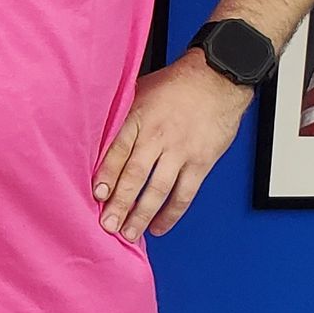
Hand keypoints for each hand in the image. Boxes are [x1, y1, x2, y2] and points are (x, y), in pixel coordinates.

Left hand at [93, 51, 252, 241]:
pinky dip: (171, 214)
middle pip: (135, 175)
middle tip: (107, 224)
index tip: (96, 195)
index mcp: (139, 118)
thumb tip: (95, 136)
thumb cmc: (176, 84)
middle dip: (119, 203)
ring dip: (142, 215)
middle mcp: (159, 136)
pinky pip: (184, 194)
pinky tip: (158, 227)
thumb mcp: (140, 91)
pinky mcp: (201, 162)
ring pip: (158, 190)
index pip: (118, 151)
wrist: (217, 79)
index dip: (106, 175)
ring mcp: (181, 151)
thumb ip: (122, 115)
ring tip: (129, 233)